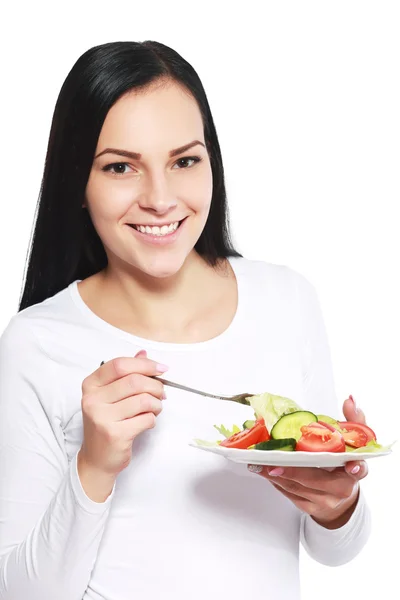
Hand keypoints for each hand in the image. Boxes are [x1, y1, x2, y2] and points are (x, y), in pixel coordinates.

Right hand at [79, 350, 167, 476]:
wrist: (97, 459)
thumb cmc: (107, 424)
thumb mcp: (111, 395)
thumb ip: (126, 374)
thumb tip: (143, 353)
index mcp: (91, 385)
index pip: (120, 365)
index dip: (145, 364)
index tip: (161, 368)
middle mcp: (92, 399)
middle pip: (134, 381)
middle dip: (156, 386)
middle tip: (161, 393)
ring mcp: (102, 417)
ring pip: (143, 400)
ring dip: (156, 404)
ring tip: (154, 409)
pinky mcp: (114, 434)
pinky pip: (146, 419)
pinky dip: (152, 419)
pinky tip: (145, 422)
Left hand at [247, 396, 368, 528]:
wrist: (340, 499)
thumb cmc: (343, 466)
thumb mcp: (352, 444)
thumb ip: (353, 421)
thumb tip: (349, 400)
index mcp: (354, 471)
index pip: (359, 470)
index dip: (356, 467)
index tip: (352, 465)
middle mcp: (341, 489)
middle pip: (316, 480)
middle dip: (294, 471)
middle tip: (275, 463)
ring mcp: (324, 501)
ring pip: (298, 488)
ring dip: (277, 475)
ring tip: (260, 463)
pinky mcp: (309, 507)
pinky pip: (289, 494)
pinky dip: (276, 481)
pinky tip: (264, 471)